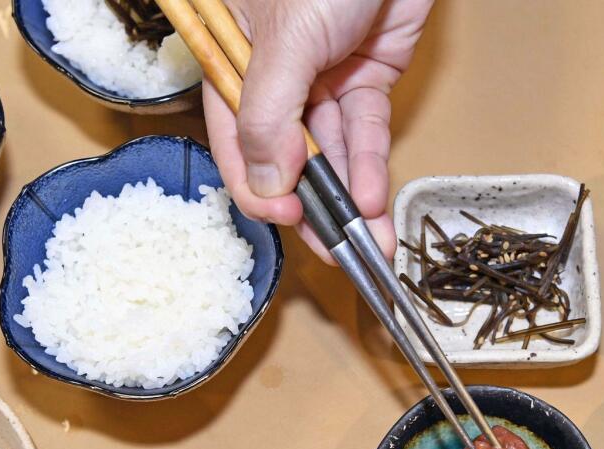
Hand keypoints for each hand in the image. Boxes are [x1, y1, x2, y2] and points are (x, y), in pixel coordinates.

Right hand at [202, 0, 433, 263]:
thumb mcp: (285, 38)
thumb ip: (268, 114)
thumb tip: (264, 182)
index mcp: (232, 60)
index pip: (236, 141)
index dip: (259, 184)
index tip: (286, 217)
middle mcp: (274, 77)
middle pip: (286, 156)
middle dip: (311, 207)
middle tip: (335, 255)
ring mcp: (322, 77)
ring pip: (331, 151)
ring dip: (347, 200)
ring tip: (366, 245)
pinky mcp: (366, 73)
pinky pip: (366, 129)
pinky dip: (370, 164)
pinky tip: (371, 201)